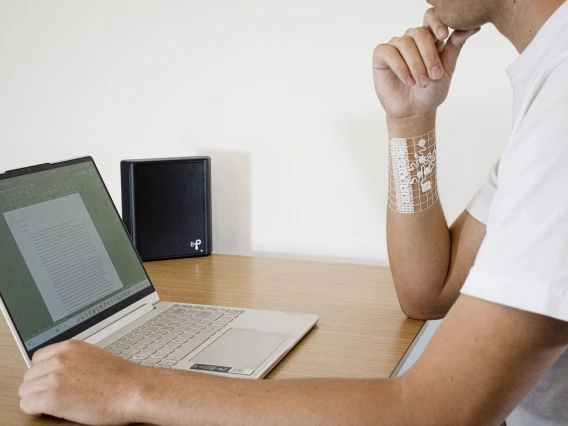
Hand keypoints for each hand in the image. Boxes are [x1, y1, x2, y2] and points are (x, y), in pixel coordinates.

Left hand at [19, 340, 152, 424]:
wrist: (134, 390)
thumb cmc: (121, 378)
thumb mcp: (94, 356)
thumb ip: (74, 359)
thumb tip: (61, 369)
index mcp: (70, 347)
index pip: (37, 358)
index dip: (43, 372)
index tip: (49, 380)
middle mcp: (59, 359)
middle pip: (29, 375)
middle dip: (39, 386)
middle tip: (54, 394)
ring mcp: (55, 378)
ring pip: (25, 391)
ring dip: (37, 398)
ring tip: (54, 403)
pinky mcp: (53, 398)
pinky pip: (27, 405)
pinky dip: (36, 410)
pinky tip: (50, 410)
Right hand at [373, 8, 479, 122]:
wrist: (415, 112)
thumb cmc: (431, 91)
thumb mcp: (447, 68)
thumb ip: (455, 46)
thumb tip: (473, 27)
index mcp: (428, 38)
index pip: (430, 17)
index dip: (436, 22)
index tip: (444, 36)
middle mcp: (410, 39)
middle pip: (419, 33)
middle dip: (428, 55)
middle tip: (434, 76)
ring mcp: (395, 47)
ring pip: (405, 44)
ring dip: (415, 64)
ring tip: (421, 82)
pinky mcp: (381, 56)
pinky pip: (389, 53)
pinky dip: (400, 67)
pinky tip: (408, 81)